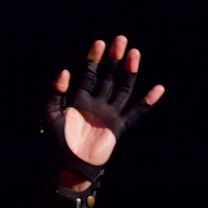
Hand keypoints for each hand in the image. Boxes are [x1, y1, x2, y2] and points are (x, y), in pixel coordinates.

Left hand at [44, 35, 164, 187]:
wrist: (67, 168)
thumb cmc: (54, 144)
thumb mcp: (49, 115)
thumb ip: (54, 93)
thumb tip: (65, 72)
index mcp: (79, 99)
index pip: (89, 73)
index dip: (94, 58)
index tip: (100, 42)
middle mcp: (96, 104)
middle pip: (108, 76)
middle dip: (114, 58)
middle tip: (121, 39)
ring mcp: (108, 114)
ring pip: (122, 88)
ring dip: (129, 71)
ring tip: (134, 52)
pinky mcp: (117, 127)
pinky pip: (136, 113)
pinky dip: (147, 102)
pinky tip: (158, 88)